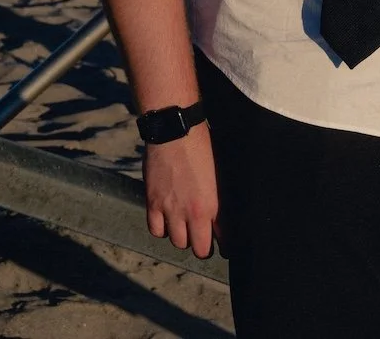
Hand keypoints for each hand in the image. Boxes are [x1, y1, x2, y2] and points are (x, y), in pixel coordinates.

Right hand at [142, 122, 220, 257]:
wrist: (176, 131)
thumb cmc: (203, 145)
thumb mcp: (220, 172)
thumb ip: (221, 196)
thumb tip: (224, 211)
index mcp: (213, 204)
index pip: (223, 240)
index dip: (226, 245)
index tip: (226, 245)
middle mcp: (191, 213)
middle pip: (199, 249)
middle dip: (203, 245)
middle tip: (203, 237)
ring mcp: (170, 210)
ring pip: (177, 242)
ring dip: (182, 236)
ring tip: (185, 225)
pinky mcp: (153, 203)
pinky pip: (156, 231)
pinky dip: (162, 229)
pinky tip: (167, 220)